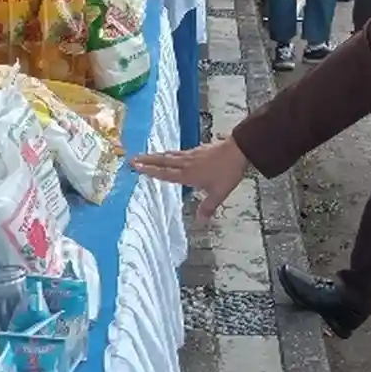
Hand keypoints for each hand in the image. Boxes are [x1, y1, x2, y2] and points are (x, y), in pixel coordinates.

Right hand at [132, 137, 249, 221]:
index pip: (165, 173)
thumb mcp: (219, 193)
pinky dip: (170, 153)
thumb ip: (208, 207)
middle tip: (132, 158)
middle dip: (147, 160)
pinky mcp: (198, 150)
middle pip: (163, 161)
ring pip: (170, 155)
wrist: (238, 150)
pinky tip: (172, 154)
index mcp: (188, 174)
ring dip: (156, 156)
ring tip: (145, 155)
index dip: (150, 170)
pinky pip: (179, 152)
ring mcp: (192, 155)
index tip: (136, 167)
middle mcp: (186, 163)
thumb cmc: (228, 172)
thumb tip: (201, 222)